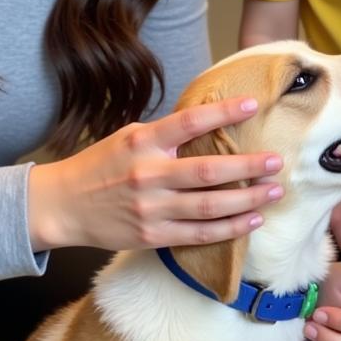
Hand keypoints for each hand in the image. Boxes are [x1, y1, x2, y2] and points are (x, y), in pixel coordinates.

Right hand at [27, 96, 283, 250]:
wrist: (64, 205)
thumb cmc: (101, 164)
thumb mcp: (129, 137)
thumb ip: (166, 135)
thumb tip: (210, 124)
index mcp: (144, 142)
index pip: (189, 123)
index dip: (222, 112)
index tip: (252, 104)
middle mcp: (149, 175)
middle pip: (207, 171)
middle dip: (247, 167)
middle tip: (276, 162)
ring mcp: (151, 209)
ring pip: (209, 207)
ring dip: (247, 200)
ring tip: (274, 192)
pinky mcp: (153, 236)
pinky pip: (199, 234)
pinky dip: (230, 228)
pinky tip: (252, 219)